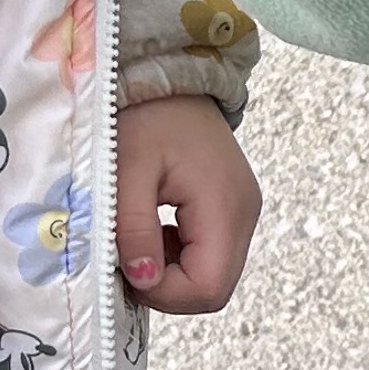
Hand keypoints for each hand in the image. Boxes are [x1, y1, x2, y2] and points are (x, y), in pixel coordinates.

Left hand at [109, 93, 259, 313]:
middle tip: (125, 258)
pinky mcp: (231, 209)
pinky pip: (208, 254)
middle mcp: (244, 215)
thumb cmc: (141, 116)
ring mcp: (241, 213)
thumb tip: (142, 281)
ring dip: (168, 272)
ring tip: (136, 238)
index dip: (164, 293)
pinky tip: (153, 228)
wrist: (167, 76)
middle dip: (165, 287)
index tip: (124, 268)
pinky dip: (176, 256)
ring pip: (210, 275)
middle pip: (214, 289)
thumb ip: (132, 228)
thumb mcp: (125, 170)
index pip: (208, 288)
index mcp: (224, 206)